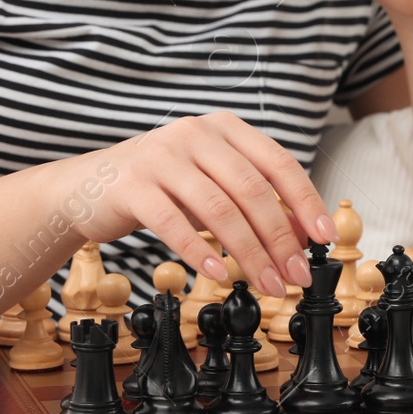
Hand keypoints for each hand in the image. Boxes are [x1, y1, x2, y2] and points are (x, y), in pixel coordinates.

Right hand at [69, 113, 334, 297]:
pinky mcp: (132, 184)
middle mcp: (195, 134)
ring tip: (267, 284)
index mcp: (224, 128)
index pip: (278, 163)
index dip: (306, 201)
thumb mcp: (213, 188)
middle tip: (297, 276)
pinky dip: (198, 251)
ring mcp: (161, 156)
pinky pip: (173, 222)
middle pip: (252, 190)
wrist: (87, 188)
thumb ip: (255, 204)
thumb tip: (303, 237)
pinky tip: (216, 274)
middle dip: (280, 239)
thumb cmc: (161, 189)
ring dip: (249, 253)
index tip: (325, 238)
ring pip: (219, 209)